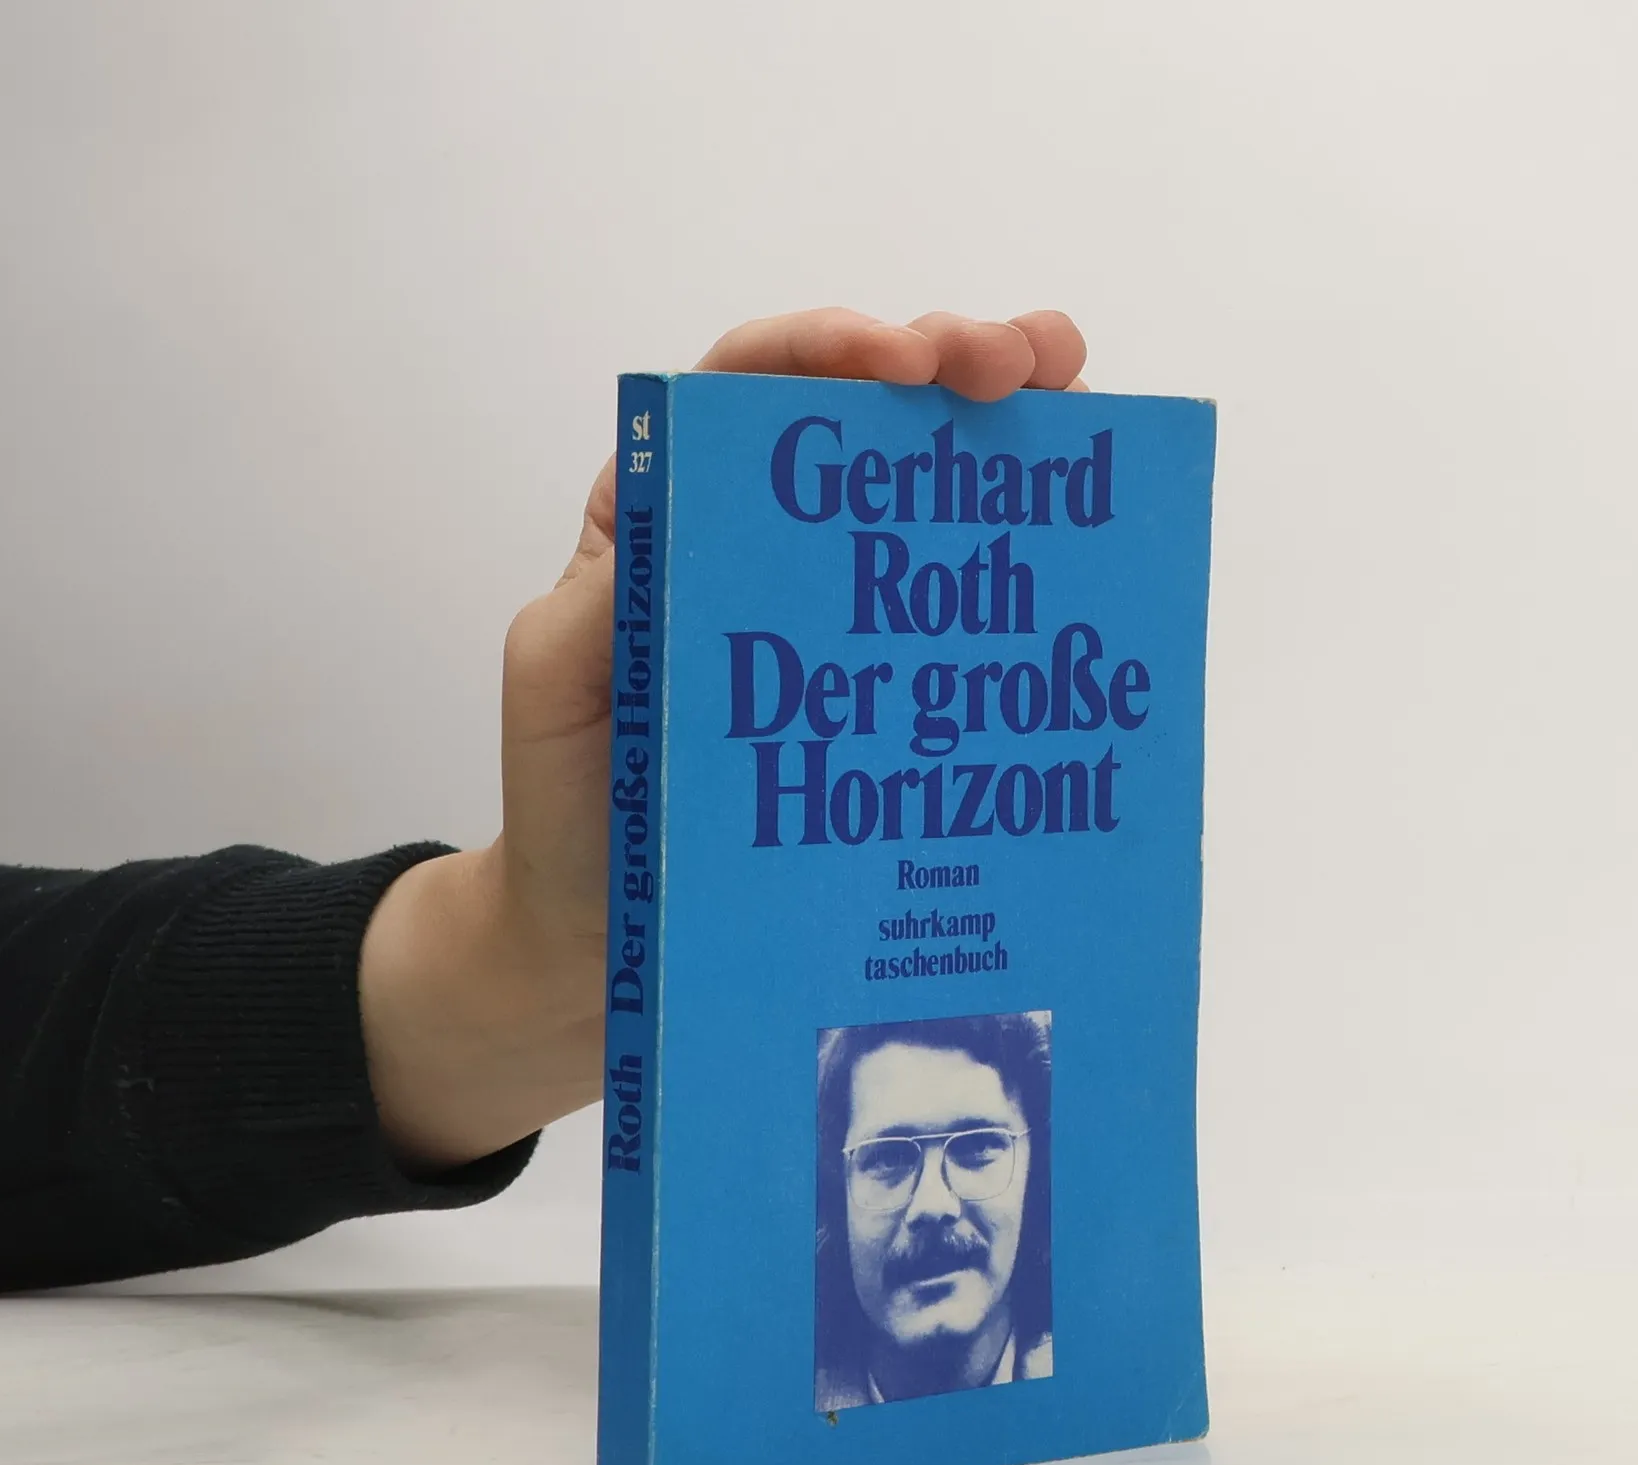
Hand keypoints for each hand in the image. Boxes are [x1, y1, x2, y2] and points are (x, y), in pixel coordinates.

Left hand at [358, 308, 1089, 1169]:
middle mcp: (761, 549)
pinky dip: (1017, 580)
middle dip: (950, 363)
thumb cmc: (568, 809)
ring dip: (1010, 442)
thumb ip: (594, 604)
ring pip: (925, 504)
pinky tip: (1083, 564)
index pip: (750, 392)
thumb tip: (673, 519)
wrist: (609, 943)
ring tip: (1082, 417)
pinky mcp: (881, 697)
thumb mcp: (554, 688)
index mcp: (674, 518)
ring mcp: (832, 622)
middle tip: (1028, 367)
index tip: (902, 359)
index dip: (828, 349)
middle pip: (863, 421)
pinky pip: (951, 624)